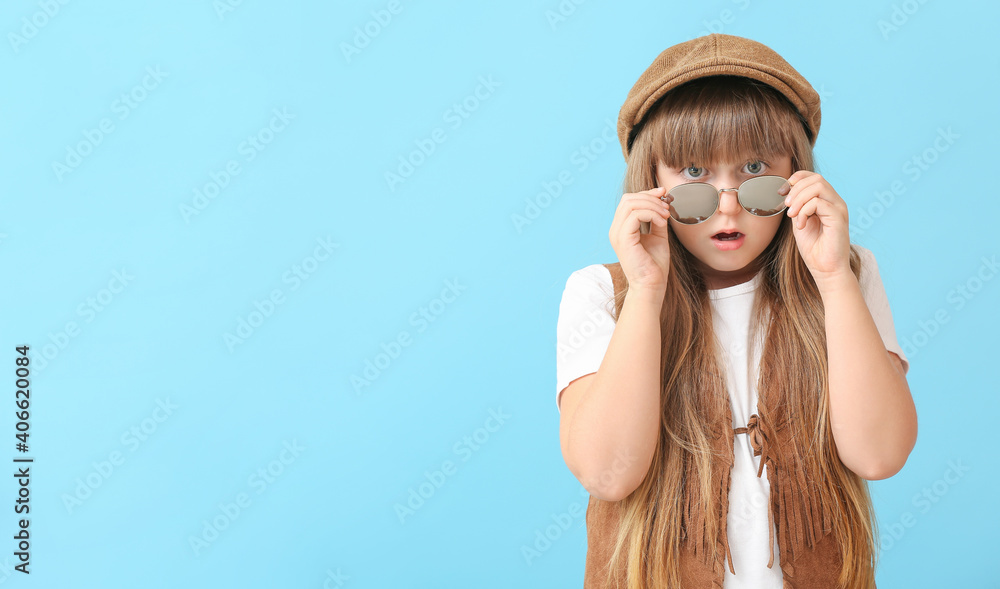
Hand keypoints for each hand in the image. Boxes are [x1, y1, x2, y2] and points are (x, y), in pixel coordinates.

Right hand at [609, 187, 672, 293]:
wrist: (651, 285)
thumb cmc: (654, 265)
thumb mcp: (657, 235)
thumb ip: (656, 219)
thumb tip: (662, 202)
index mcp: (621, 228)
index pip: (629, 201)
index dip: (647, 194)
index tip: (664, 194)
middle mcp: (615, 229)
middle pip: (628, 199)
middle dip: (650, 197)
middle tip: (666, 207)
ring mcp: (617, 234)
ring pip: (631, 204)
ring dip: (652, 205)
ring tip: (665, 215)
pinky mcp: (623, 239)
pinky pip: (635, 215)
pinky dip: (651, 214)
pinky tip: (662, 222)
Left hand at [783, 171, 851, 288]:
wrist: (825, 269)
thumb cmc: (813, 248)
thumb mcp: (800, 221)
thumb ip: (797, 206)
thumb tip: (787, 191)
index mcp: (827, 201)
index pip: (814, 177)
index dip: (797, 178)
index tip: (782, 192)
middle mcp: (835, 202)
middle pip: (816, 178)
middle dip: (795, 190)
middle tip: (786, 206)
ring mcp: (839, 209)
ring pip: (818, 186)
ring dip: (799, 199)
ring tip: (792, 215)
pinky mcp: (838, 218)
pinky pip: (818, 203)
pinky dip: (804, 211)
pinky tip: (801, 225)